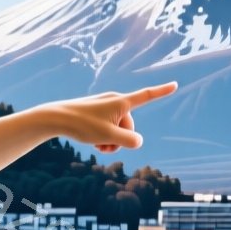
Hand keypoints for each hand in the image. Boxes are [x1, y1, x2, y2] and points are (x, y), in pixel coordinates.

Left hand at [40, 83, 177, 153]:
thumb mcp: (109, 137)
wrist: (56, 118)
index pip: (147, 96)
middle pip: (129, 126)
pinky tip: (92, 142)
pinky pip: (108, 128)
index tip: (175, 84)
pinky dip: (103, 137)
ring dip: (111, 141)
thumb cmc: (82, 125)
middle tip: (103, 144)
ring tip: (97, 145)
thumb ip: (129, 141)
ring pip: (118, 129)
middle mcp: (115, 101)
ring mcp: (105, 107)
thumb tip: (138, 141)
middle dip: (121, 139)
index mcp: (121, 102)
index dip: (162, 91)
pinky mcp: (96, 112)